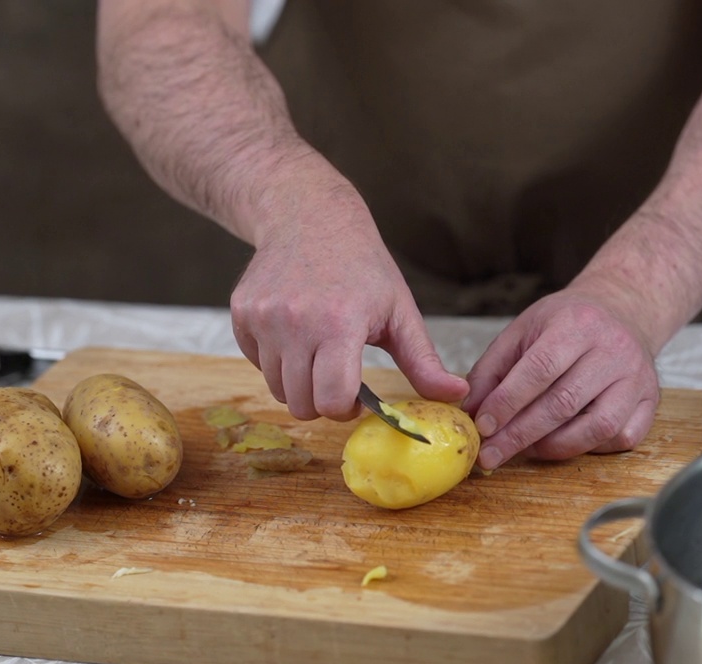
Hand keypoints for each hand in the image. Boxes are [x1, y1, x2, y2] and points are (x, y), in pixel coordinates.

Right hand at [230, 185, 467, 420]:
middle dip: (322, 402)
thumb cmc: (362, 266)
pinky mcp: (241, 314)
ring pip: (276, 388)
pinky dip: (275, 360)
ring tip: (318, 351)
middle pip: (301, 404)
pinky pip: (255, 363)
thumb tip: (460, 395)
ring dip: (298, 383)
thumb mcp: (400, 310)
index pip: (332, 400)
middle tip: (337, 377)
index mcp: (340, 323)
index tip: (356, 397)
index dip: (346, 409)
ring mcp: (263, 318)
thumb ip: (425, 361)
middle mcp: (295, 322)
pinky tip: (294, 333)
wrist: (309, 216)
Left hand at [461, 291, 659, 469]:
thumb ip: (491, 369)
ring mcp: (637, 377)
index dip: (508, 402)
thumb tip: (470, 411)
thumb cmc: (566, 323)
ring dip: (554, 447)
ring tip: (524, 450)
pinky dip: (590, 448)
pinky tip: (564, 442)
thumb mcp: (522, 330)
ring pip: (597, 427)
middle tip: (491, 455)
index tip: (483, 427)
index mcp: (577, 324)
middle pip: (564, 402)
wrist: (622, 310)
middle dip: (521, 434)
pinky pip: (621, 438)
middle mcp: (613, 350)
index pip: (539, 369)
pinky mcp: (651, 401)